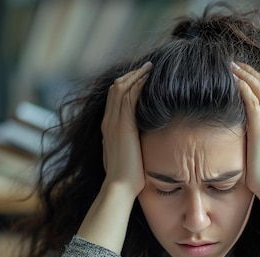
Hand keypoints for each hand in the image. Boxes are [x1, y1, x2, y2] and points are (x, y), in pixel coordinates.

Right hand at [101, 61, 151, 197]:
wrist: (120, 185)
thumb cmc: (125, 176)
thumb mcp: (122, 155)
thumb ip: (122, 144)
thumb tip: (126, 142)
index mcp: (108, 127)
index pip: (114, 98)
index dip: (126, 85)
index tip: (140, 78)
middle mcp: (109, 121)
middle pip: (116, 88)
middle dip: (132, 75)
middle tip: (147, 67)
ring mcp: (115, 121)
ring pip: (122, 88)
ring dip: (137, 75)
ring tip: (150, 68)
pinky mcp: (124, 124)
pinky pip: (130, 96)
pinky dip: (139, 85)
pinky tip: (150, 78)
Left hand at [232, 62, 259, 197]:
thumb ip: (255, 136)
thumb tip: (244, 133)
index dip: (255, 77)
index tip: (241, 71)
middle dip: (248, 70)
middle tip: (233, 62)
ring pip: (258, 87)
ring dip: (244, 74)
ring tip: (230, 65)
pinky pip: (252, 100)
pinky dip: (243, 87)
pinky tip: (232, 80)